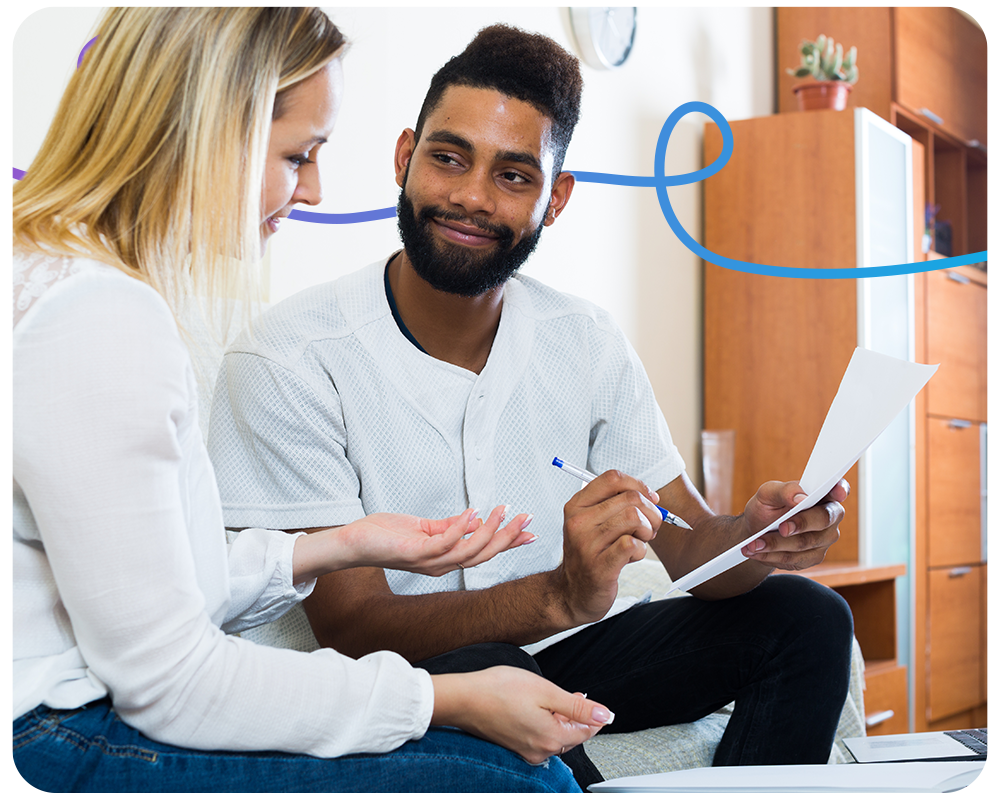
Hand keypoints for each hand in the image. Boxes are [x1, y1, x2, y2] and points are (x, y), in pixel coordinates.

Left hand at [293, 506, 534, 582]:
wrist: (353, 543)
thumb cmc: (385, 535)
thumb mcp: (424, 528)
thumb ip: (449, 526)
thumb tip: (473, 518)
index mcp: (445, 559)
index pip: (483, 552)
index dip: (508, 542)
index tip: (530, 530)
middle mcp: (441, 565)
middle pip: (484, 554)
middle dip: (508, 537)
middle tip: (527, 518)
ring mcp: (429, 562)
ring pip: (469, 551)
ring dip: (490, 530)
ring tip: (504, 510)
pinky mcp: (416, 553)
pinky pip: (445, 541)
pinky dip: (461, 527)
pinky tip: (473, 511)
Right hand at [430, 666, 613, 763]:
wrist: (464, 698)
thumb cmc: (499, 690)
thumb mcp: (546, 691)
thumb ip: (577, 707)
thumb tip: (604, 715)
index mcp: (552, 738)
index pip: (586, 731)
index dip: (593, 714)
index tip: (591, 702)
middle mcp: (540, 751)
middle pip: (571, 736)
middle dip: (576, 716)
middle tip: (573, 696)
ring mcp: (526, 751)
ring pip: (555, 736)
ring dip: (559, 719)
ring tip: (552, 698)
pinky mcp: (515, 746)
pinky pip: (539, 737)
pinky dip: (543, 723)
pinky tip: (536, 707)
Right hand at [555, 470, 661, 625]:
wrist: (572, 594)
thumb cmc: (591, 554)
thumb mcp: (592, 523)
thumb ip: (614, 505)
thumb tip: (649, 496)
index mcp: (576, 505)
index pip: (612, 478)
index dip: (638, 485)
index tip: (649, 500)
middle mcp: (578, 521)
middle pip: (630, 498)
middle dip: (651, 512)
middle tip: (650, 527)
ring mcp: (587, 544)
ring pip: (634, 518)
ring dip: (647, 530)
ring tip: (641, 541)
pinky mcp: (599, 566)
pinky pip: (632, 544)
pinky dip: (641, 549)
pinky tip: (632, 556)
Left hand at [739, 479, 848, 569]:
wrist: (756, 532)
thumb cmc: (767, 508)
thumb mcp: (767, 494)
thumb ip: (784, 490)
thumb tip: (801, 497)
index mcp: (822, 493)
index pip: (839, 488)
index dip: (841, 490)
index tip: (839, 492)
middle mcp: (829, 516)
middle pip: (823, 519)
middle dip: (801, 523)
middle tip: (782, 527)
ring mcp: (824, 538)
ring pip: (805, 543)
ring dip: (777, 544)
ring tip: (754, 544)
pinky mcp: (814, 557)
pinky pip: (795, 559)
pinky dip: (773, 556)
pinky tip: (757, 552)